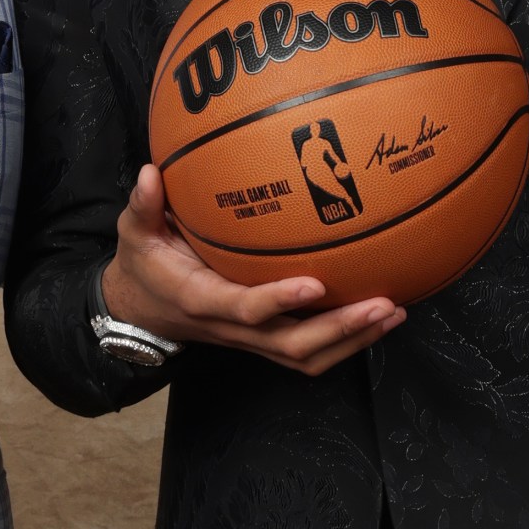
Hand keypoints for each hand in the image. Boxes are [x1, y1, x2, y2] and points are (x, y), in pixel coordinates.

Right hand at [102, 162, 402, 375]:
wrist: (142, 312)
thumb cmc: (144, 266)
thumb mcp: (134, 234)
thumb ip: (144, 206)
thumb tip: (151, 172)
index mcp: (202, 301)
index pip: (245, 308)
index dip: (279, 301)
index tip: (316, 284)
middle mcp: (233, 327)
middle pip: (293, 346)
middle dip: (340, 330)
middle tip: (383, 304)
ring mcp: (253, 338)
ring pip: (307, 356)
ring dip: (354, 340)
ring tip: (394, 313)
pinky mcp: (265, 339)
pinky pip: (310, 351)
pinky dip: (348, 340)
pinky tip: (380, 314)